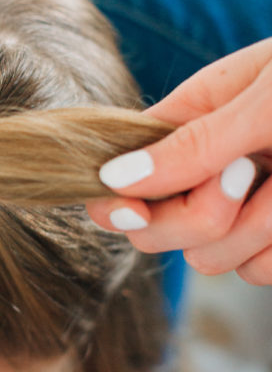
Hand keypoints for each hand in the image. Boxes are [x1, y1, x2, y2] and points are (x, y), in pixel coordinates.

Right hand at [86, 38, 271, 283]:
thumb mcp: (265, 99)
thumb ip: (194, 142)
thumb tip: (113, 178)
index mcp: (192, 118)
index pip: (120, 172)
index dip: (116, 200)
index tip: (135, 208)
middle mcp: (209, 167)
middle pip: (155, 230)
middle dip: (198, 217)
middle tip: (249, 173)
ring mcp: (244, 206)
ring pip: (208, 258)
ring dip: (253, 231)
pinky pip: (254, 272)